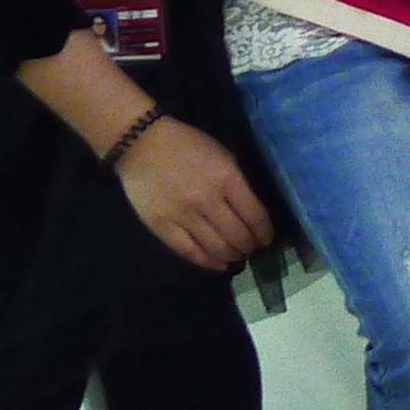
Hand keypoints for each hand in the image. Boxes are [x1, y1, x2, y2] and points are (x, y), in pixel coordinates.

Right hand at [113, 115, 275, 270]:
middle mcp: (207, 201)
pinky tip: (219, 264)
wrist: (142, 145)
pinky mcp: (162, 227)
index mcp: (227, 179)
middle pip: (237, 235)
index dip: (264, 232)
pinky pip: (189, 252)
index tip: (267, 238)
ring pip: (216, 248)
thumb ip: (238, 183)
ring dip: (232, 256)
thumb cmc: (188, 145)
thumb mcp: (224, 156)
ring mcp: (183, 216)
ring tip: (238, 257)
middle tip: (253, 249)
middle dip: (250, 246)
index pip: (254, 215)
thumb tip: (251, 211)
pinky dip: (208, 262)